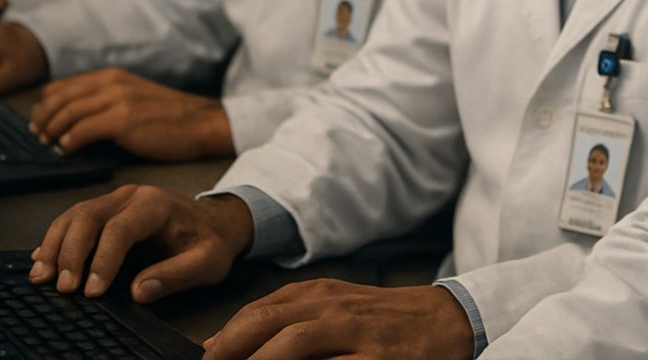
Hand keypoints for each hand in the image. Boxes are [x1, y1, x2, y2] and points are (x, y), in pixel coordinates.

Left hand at [28, 68, 233, 160]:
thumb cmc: (169, 117)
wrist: (202, 123)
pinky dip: (70, 140)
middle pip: (60, 97)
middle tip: (38, 135)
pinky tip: (66, 150)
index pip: (64, 85)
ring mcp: (118, 100)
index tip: (40, 121)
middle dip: (43, 117)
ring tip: (48, 144)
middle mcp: (112, 83)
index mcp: (112, 76)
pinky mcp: (124, 120)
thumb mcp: (133, 97)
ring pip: (68, 112)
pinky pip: (84, 129)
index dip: (46, 103)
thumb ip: (106, 101)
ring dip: (52, 130)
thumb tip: (74, 119)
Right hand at [30, 184, 253, 301]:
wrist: (215, 222)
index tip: (91, 291)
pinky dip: (55, 240)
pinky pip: (73, 220)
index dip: (102, 260)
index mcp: (155, 204)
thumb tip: (140, 291)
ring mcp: (115, 200)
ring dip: (56, 246)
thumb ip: (176, 275)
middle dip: (71, 252)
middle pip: (88, 216)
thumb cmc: (211, 241)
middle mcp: (130, 197)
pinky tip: (43, 260)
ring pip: (74, 216)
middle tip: (63, 288)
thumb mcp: (207, 262)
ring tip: (42, 277)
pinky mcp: (104, 211)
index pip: (120, 229)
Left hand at [201, 281, 472, 359]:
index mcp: (320, 294)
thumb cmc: (385, 320)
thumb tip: (229, 343)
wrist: (446, 321)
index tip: (202, 358)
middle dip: (230, 348)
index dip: (225, 336)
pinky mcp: (375, 359)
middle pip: (268, 321)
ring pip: (294, 342)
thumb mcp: (337, 308)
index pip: (259, 310)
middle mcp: (333, 308)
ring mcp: (355, 333)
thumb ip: (291, 320)